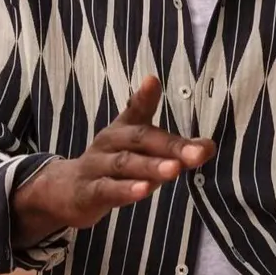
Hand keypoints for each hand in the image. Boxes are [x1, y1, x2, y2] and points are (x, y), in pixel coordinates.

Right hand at [12, 76, 214, 245]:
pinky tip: (144, 191)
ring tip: (174, 170)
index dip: (144, 97)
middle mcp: (109, 143)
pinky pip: (107, 189)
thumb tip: (209, 145)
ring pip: (124, 164)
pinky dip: (125, 190)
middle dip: (170, 146)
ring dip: (150, 167)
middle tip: (197, 153)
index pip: (137, 112)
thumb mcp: (138, 152)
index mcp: (122, 130)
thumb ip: (172, 147)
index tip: (153, 82)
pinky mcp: (88, 192)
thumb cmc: (111, 166)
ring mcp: (97, 167)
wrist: (66, 192)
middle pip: (140, 140)